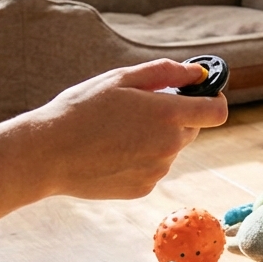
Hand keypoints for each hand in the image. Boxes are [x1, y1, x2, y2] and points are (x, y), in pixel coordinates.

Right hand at [12, 59, 228, 199]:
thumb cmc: (81, 109)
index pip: (216, 111)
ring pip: (170, 149)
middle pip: (192, 129)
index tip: (198, 94)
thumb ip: (166, 73)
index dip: (212, 99)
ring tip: (117, 133)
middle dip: (176, 117)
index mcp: (169, 115)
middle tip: (139, 110)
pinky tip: (111, 153)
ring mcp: (158, 170)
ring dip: (155, 139)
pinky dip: (140, 159)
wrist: (46, 154)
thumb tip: (198, 73)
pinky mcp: (143, 188)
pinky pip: (153, 168)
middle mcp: (170, 146)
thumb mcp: (121, 79)